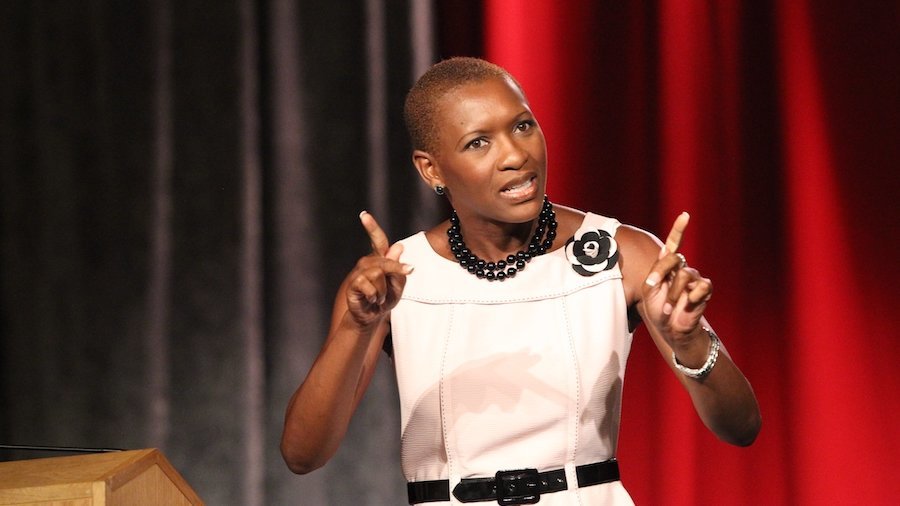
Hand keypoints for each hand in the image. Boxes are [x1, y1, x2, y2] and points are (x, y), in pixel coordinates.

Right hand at [345, 211, 412, 327]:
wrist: (372, 317)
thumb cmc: (385, 300)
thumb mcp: (398, 286)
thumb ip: (398, 269)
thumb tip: (398, 247)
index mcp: (380, 259)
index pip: (377, 240)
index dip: (371, 227)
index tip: (363, 215)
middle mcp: (368, 262)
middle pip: (385, 261)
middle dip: (396, 271)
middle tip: (405, 276)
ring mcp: (359, 272)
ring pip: (378, 273)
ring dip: (384, 290)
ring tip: (380, 297)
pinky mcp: (353, 284)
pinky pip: (368, 285)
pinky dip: (375, 295)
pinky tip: (372, 300)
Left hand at [641, 212, 712, 345]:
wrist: (670, 329)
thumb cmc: (658, 308)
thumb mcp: (649, 290)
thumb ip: (655, 272)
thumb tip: (664, 258)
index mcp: (667, 266)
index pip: (674, 244)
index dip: (679, 229)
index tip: (685, 215)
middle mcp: (682, 269)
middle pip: (674, 257)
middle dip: (661, 273)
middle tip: (654, 288)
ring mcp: (694, 278)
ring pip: (684, 275)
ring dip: (672, 294)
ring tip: (669, 308)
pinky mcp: (704, 290)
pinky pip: (700, 286)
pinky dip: (690, 298)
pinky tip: (687, 305)